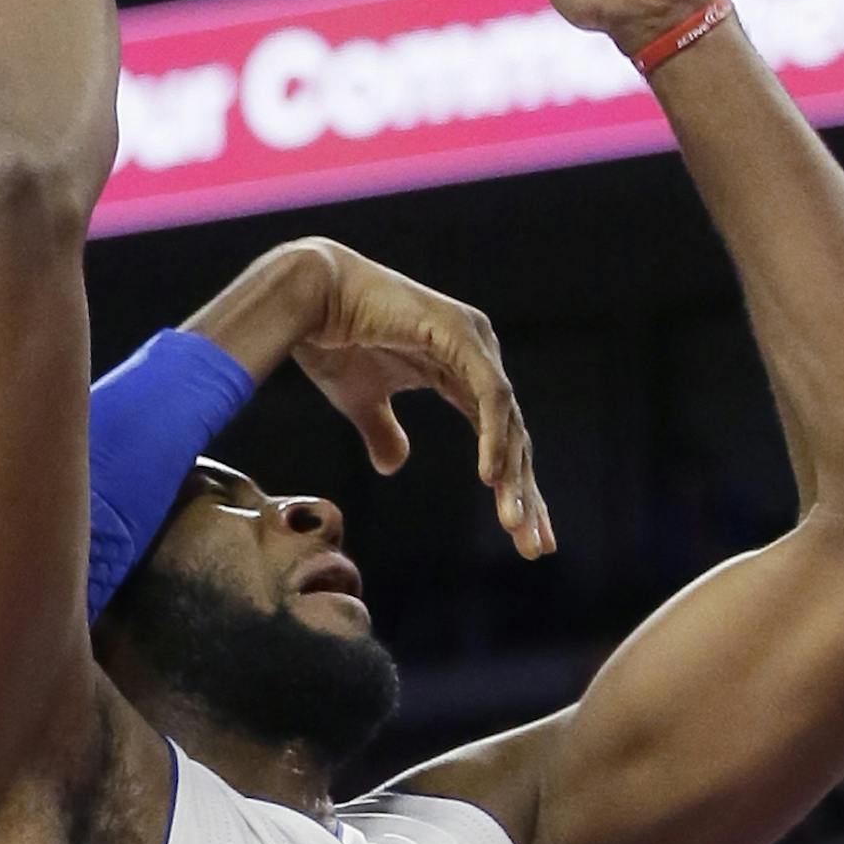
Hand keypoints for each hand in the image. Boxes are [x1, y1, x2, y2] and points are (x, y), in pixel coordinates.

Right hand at [287, 241, 552, 559]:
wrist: (308, 297)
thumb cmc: (331, 342)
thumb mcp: (361, 402)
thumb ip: (384, 431)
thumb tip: (396, 466)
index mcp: (460, 369)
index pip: (499, 438)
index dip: (512, 487)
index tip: (523, 535)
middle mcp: (476, 354)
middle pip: (513, 435)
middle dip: (525, 493)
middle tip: (535, 545)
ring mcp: (473, 341)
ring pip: (507, 421)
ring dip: (512, 476)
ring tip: (513, 524)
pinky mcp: (459, 334)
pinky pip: (487, 395)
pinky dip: (492, 436)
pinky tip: (490, 477)